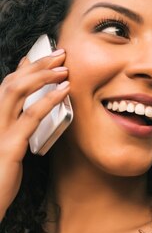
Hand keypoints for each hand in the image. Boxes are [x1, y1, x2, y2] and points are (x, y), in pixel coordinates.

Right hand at [0, 49, 69, 219]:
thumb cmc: (0, 178)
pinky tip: (64, 91)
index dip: (26, 68)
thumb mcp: (9, 149)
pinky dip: (49, 100)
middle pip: (13, 81)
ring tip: (64, 68)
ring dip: (43, 75)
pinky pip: (30, 117)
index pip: (7, 84)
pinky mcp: (9, 146)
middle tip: (60, 54)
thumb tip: (33, 108)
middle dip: (37, 64)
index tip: (43, 54)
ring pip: (17, 90)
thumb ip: (19, 127)